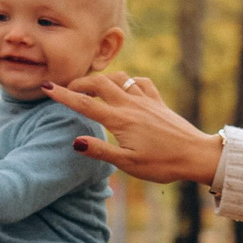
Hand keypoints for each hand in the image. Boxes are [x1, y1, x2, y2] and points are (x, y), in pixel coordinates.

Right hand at [43, 72, 225, 185]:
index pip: (85, 104)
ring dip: (103, 79)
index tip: (46, 88)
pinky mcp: (158, 102)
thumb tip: (75, 142)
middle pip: (100, 83)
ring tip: (93, 88)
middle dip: (81, 82)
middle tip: (69, 89)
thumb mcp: (129, 164)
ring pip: (120, 78)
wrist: (196, 155)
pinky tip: (126, 88)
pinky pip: (140, 83)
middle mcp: (131, 105)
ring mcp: (146, 101)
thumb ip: (101, 152)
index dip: (63, 95)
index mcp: (120, 120)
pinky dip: (128, 81)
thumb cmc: (162, 164)